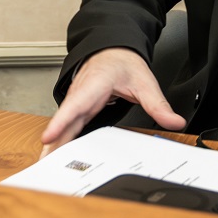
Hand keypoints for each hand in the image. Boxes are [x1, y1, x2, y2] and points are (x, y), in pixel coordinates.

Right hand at [39, 47, 185, 156]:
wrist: (113, 50)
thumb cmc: (123, 63)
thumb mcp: (144, 82)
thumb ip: (158, 104)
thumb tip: (174, 121)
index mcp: (94, 85)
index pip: (75, 106)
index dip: (61, 123)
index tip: (48, 138)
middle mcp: (81, 95)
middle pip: (64, 121)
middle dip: (52, 143)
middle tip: (43, 165)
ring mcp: (77, 102)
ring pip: (62, 125)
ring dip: (52, 145)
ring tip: (43, 166)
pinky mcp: (78, 109)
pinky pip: (67, 126)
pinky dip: (59, 140)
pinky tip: (55, 154)